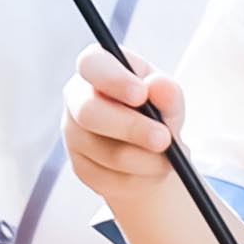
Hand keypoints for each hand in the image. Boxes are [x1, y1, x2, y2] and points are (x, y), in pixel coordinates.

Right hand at [59, 55, 185, 214]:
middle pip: (89, 113)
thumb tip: (159, 86)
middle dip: (131, 128)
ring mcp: (74, 135)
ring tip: (169, 159)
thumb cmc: (158, 110)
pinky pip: (110, 179)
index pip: (91, 65)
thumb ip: (167, 91)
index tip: (141, 94)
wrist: (155, 150)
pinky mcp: (81, 168)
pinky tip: (153, 171)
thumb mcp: (169, 97)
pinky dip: (139, 179)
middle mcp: (76, 99)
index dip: (113, 79)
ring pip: (105, 152)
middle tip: (164, 140)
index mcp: (96, 68)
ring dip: (145, 160)